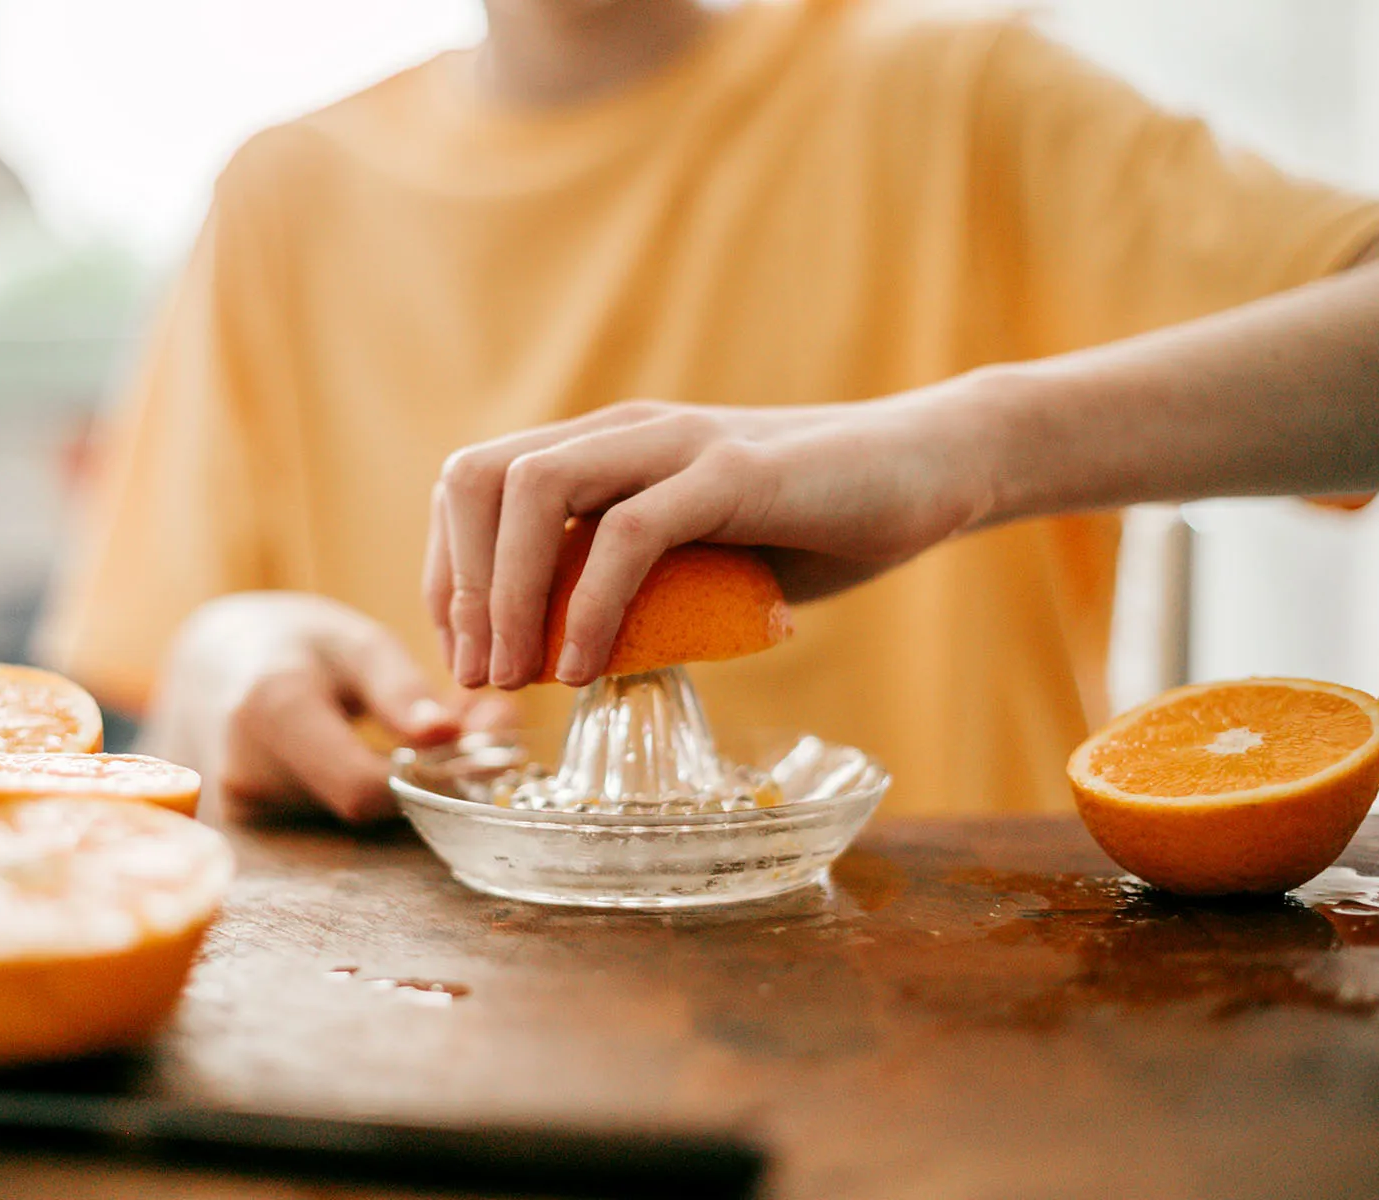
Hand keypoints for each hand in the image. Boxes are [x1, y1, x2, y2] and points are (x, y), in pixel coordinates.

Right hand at [147, 593, 514, 822]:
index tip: (480, 739)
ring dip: (405, 782)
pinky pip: (332, 818)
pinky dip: (371, 791)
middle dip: (430, 773)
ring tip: (431, 730)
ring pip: (354, 815)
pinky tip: (385, 755)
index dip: (429, 775)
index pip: (365, 785)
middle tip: (486, 724)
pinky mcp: (253, 826)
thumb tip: (450, 735)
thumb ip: (400, 690)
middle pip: (364, 803)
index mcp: (272, 710)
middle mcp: (248, 770)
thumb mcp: (354, 642)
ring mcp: (245, 807)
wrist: (213, 664)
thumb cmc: (295, 643)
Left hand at [425, 390, 994, 689]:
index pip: (476, 481)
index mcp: (607, 444)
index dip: (450, 569)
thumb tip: (570, 659)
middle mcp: (626, 430)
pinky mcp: (733, 474)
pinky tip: (583, 668)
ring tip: (519, 676)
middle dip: (463, 586)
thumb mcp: (703, 560)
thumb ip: (638, 588)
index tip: (465, 650)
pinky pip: (631, 532)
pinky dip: (589, 605)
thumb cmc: (815, 520)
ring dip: (508, 593)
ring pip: (535, 489)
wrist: (928, 467)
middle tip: (480, 676)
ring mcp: (677, 443)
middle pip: (481, 477)